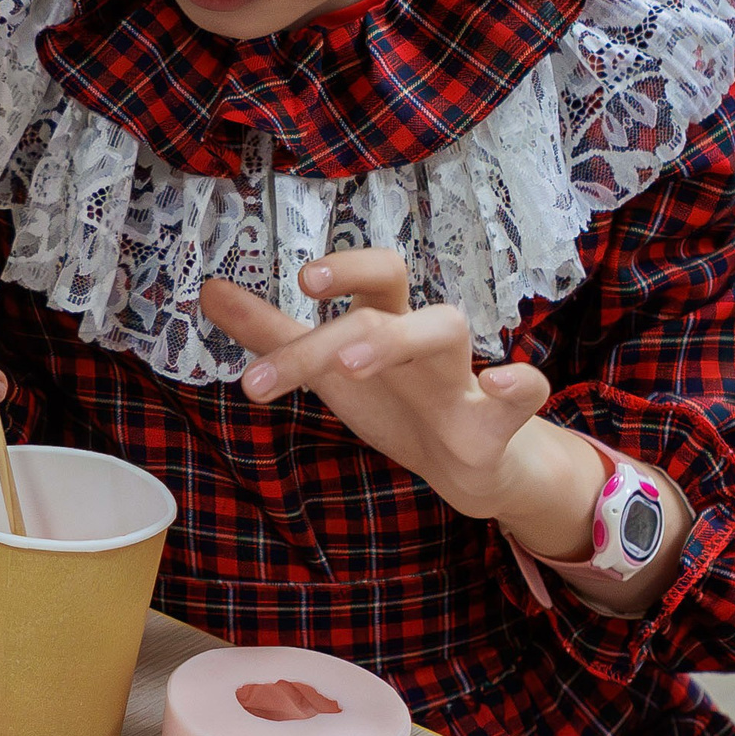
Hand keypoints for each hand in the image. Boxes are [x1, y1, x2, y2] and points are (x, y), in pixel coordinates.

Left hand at [199, 250, 587, 543]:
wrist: (468, 467)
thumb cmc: (397, 404)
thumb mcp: (327, 371)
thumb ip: (271, 332)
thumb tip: (210, 290)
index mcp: (386, 321)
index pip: (369, 275)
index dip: (341, 268)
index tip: (298, 282)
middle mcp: (422, 338)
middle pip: (392, 298)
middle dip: (347, 301)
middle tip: (304, 303)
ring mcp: (460, 377)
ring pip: (445, 332)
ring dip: (398, 341)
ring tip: (351, 367)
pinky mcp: (495, 423)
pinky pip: (524, 393)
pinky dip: (518, 383)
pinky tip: (500, 382)